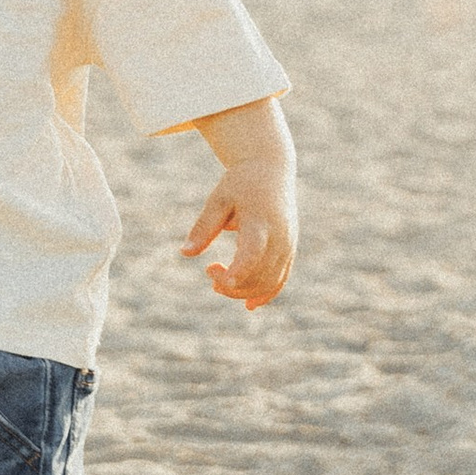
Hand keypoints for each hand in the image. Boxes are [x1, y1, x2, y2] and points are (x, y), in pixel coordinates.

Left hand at [182, 158, 295, 313]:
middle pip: (260, 275)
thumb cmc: (240, 183)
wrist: (271, 170)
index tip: (216, 280)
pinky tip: (249, 304)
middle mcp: (280, 236)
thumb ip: (203, 227)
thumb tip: (185, 253)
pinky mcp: (290, 250)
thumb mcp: (218, 199)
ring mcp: (288, 245)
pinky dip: (266, 294)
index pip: (253, 254)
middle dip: (232, 285)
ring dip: (244, 291)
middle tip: (209, 270)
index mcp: (261, 221)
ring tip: (217, 283)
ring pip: (270, 282)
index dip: (238, 272)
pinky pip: (281, 279)